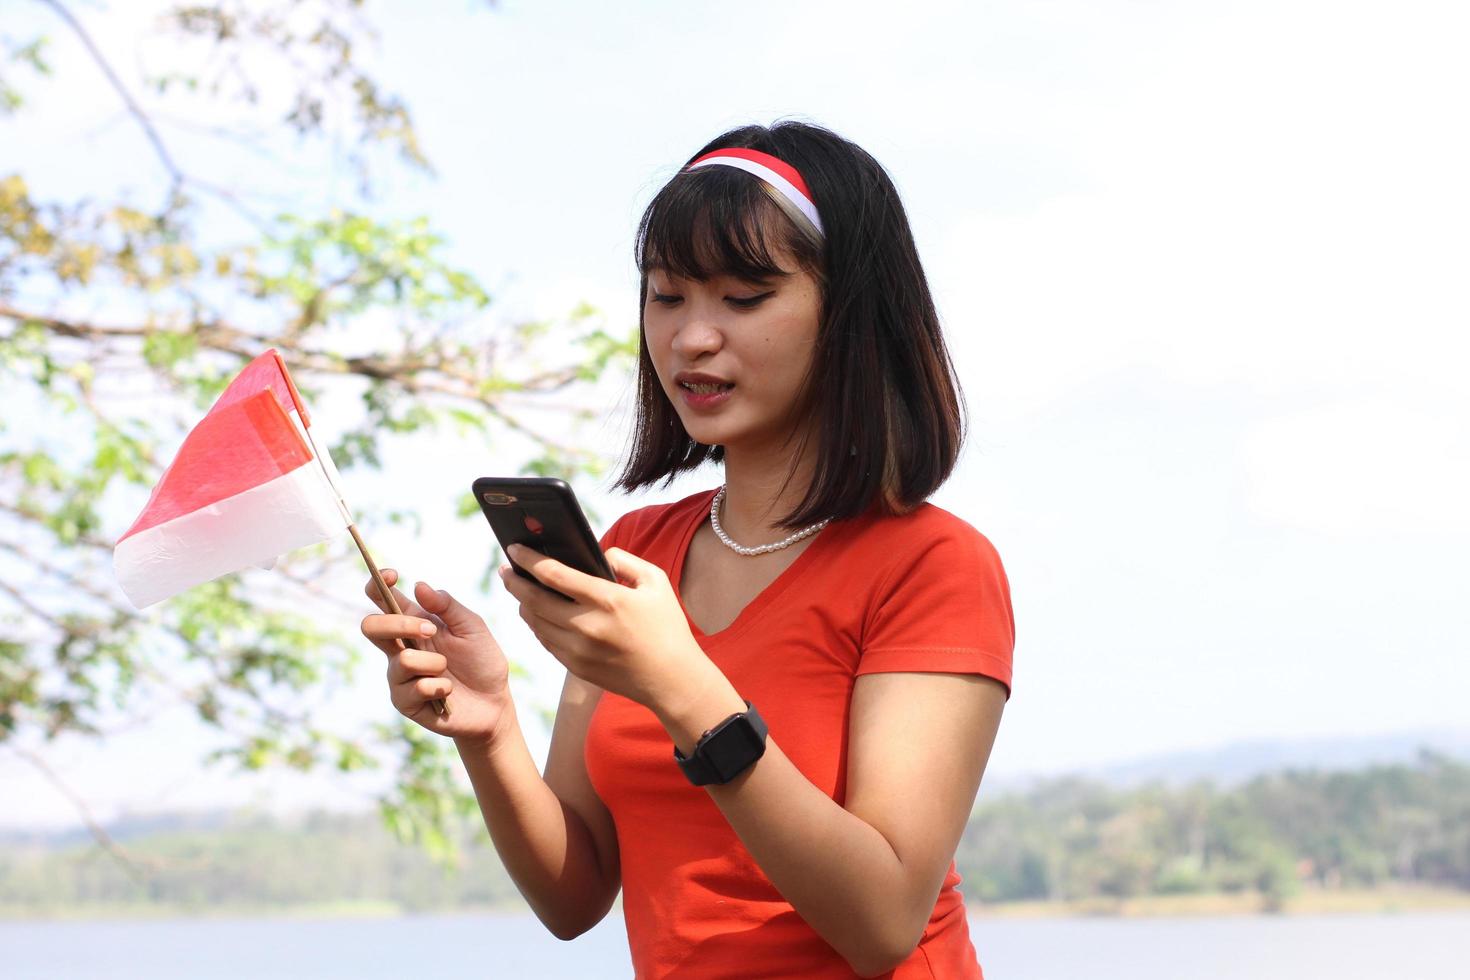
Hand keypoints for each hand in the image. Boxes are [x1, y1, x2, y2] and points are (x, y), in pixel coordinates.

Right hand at [361, 569, 513, 744]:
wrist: (494, 704)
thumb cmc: (482, 662)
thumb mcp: (472, 628)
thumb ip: (448, 607)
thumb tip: (419, 586)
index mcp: (414, 624)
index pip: (384, 600)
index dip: (378, 583)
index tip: (392, 574)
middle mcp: (400, 648)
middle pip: (371, 626)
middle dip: (399, 625)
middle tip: (431, 630)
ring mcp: (399, 675)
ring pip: (402, 661)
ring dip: (435, 663)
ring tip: (449, 670)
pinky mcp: (404, 701)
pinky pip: (415, 688)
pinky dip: (441, 686)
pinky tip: (448, 691)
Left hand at [499, 546, 713, 714]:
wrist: (672, 680)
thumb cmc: (667, 627)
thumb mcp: (655, 582)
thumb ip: (625, 560)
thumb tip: (598, 554)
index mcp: (608, 599)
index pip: (554, 574)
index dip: (528, 559)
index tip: (514, 548)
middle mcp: (588, 625)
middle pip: (534, 599)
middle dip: (514, 581)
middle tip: (504, 569)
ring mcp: (579, 650)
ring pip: (535, 622)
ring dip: (522, 604)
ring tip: (518, 590)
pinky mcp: (576, 667)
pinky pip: (546, 641)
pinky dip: (536, 625)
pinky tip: (536, 614)